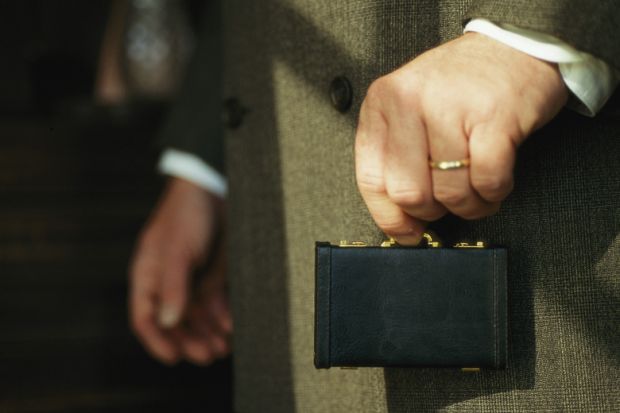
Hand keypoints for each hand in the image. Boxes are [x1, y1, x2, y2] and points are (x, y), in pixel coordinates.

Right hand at [129, 177, 231, 364]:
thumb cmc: (187, 215)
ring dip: (207, 333)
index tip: (174, 358)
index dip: (156, 341)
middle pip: (174, 322)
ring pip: (196, 316)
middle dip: (189, 340)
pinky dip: (222, 315)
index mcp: (148, 276)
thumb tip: (168, 322)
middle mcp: (168, 282)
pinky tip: (231, 325)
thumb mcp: (177, 250)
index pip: (144, 317)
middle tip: (208, 355)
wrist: (215, 187)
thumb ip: (173, 286)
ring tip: (223, 348)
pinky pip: (214, 302)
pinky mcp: (212, 273)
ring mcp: (191, 278)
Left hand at [355, 33, 567, 244]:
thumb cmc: (459, 88)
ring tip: (477, 191)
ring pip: (450, 193)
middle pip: (409, 193)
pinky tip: (496, 181)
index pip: (371, 180)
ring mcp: (450, 107)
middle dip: (433, 211)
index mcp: (382, 104)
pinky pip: (487, 182)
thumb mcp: (410, 112)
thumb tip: (400, 224)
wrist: (513, 46)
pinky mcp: (493, 116)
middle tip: (448, 203)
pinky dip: (494, 193)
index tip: (408, 233)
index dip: (390, 217)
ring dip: (469, 205)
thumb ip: (396, 159)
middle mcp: (409, 102)